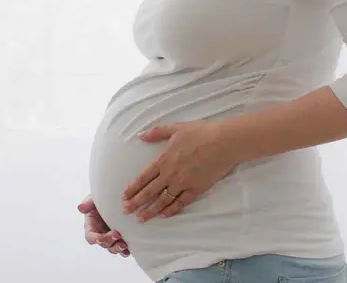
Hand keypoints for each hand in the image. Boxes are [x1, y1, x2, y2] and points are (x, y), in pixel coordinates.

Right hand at [78, 196, 130, 257]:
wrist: (116, 199)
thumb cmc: (103, 198)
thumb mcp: (94, 198)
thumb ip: (88, 203)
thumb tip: (80, 207)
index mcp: (92, 226)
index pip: (90, 236)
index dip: (95, 239)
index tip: (101, 238)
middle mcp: (101, 234)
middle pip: (103, 244)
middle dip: (109, 241)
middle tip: (117, 235)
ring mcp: (111, 237)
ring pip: (112, 248)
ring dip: (118, 248)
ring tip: (124, 245)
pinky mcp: (121, 238)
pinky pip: (122, 249)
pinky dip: (125, 251)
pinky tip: (129, 250)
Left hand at [121, 120, 236, 222]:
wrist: (222, 142)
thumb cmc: (200, 132)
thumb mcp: (175, 128)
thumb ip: (156, 133)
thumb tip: (140, 135)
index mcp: (164, 160)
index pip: (144, 177)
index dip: (133, 188)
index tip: (124, 196)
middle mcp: (170, 174)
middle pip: (150, 191)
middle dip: (136, 202)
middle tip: (126, 211)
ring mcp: (183, 183)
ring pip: (163, 200)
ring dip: (151, 210)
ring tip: (141, 218)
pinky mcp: (196, 189)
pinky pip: (181, 202)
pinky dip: (172, 210)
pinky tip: (164, 215)